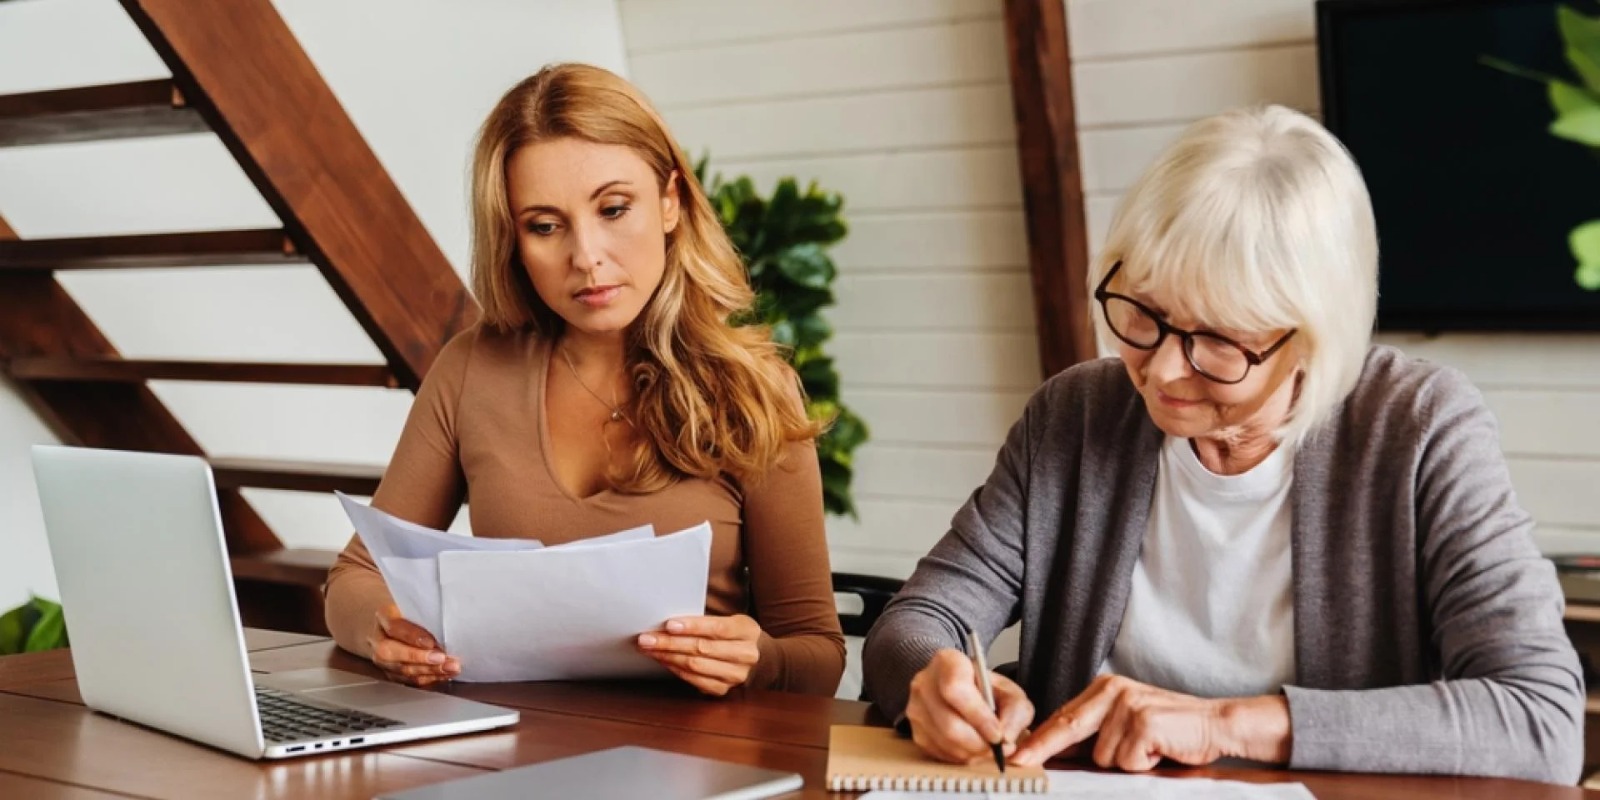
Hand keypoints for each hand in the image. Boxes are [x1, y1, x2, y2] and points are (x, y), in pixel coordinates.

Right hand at [366, 603, 459, 686]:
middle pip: (391, 652)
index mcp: (383, 615)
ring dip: (428, 671)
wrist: (399, 623)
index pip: (393, 626)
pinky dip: (427, 679)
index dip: (412, 636)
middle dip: (419, 658)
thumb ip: (427, 615)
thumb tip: (449, 627)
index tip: (431, 643)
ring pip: (400, 669)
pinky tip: (443, 675)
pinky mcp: (391, 673)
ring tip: (450, 668)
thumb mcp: (418, 607)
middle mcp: (378, 639)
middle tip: (442, 659)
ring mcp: (382, 659)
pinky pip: (408, 680)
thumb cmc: (414, 612)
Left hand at [636, 614, 761, 695]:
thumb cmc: (733, 635)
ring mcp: (736, 675)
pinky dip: (675, 669)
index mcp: (747, 630)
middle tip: (646, 638)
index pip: (718, 628)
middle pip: (702, 648)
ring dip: (667, 657)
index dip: (692, 626)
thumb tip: (667, 623)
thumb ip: (704, 621)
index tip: (668, 625)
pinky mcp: (724, 689)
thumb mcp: (728, 620)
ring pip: (695, 666)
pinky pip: (694, 680)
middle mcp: (745, 654)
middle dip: (670, 643)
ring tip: (649, 649)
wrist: (755, 657)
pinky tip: (663, 661)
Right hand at [904, 649, 1033, 764]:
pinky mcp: (915, 731)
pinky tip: (973, 748)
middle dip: (979, 743)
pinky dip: (961, 757)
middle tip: (999, 749)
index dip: (978, 717)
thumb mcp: (1009, 691)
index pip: (955, 689)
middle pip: (949, 724)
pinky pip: (939, 753)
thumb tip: (1006, 738)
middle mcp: (924, 683)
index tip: (998, 734)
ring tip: (988, 749)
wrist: (958, 687)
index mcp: (947, 662)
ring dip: (972, 753)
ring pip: (944, 743)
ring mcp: (915, 708)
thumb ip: (1016, 712)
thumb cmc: (984, 688)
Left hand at [1010, 675, 1290, 771]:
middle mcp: (1113, 691)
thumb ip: (1095, 733)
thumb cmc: (1171, 730)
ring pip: (1102, 755)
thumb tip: (1056, 752)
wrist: (1216, 724)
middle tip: (1022, 761)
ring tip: (1147, 751)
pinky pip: (1126, 760)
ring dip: (1124, 763)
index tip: (1017, 754)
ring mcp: (1128, 705)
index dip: (1040, 739)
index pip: (1064, 716)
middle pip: (1068, 727)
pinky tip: (1158, 752)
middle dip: (1043, 749)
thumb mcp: (1127, 724)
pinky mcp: (1144, 721)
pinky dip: (1142, 765)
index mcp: (1106, 689)